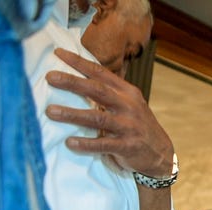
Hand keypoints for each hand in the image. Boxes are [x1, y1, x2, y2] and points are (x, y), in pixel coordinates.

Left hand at [44, 48, 174, 178]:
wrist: (161, 154)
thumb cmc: (137, 127)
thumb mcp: (128, 105)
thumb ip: (109, 94)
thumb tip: (75, 81)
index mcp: (127, 93)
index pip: (101, 73)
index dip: (79, 62)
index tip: (58, 53)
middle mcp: (129, 106)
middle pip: (98, 90)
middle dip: (73, 82)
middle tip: (50, 78)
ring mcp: (129, 127)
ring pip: (98, 118)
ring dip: (73, 114)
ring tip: (51, 111)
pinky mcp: (127, 146)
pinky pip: (103, 145)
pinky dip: (86, 144)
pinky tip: (70, 142)